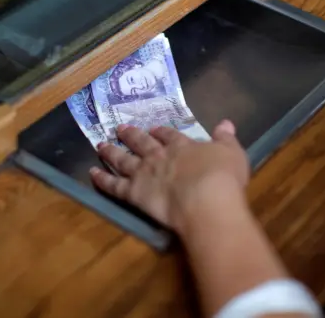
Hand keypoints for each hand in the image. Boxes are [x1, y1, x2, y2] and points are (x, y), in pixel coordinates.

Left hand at [89, 120, 249, 233]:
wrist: (206, 200)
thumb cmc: (223, 178)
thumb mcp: (232, 153)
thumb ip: (226, 139)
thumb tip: (226, 124)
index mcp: (183, 146)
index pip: (169, 136)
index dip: (161, 132)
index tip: (154, 129)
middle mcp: (160, 156)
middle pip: (142, 143)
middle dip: (131, 135)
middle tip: (120, 128)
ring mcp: (144, 173)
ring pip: (123, 160)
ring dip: (111, 151)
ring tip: (100, 145)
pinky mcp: (134, 193)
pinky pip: (114, 185)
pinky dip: (102, 179)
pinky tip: (92, 173)